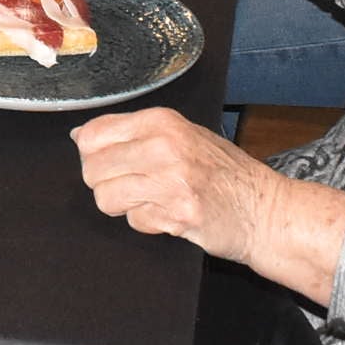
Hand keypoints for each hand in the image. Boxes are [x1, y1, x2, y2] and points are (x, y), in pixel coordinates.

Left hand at [74, 108, 344, 301]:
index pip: (92, 134)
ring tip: (151, 202)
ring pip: (106, 198)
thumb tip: (79, 135)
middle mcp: (164, 146)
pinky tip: (170, 216)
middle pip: (92, 169)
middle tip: (134, 188)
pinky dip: (147, 223)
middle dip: (106, 184)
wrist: (265, 210)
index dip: (93, 154)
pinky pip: (134, 221)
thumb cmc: (223, 173)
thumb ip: (132, 133)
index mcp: (161, 121)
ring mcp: (171, 181)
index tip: (110, 164)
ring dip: (124, 206)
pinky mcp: (178, 214)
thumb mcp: (182, 135)